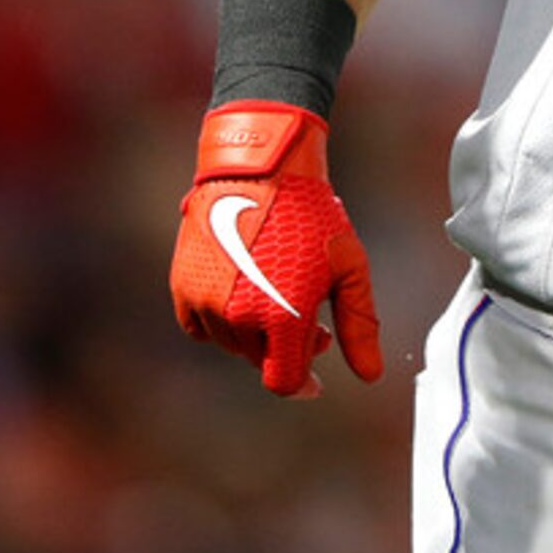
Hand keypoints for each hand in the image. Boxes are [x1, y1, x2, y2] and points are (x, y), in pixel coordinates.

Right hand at [170, 105, 383, 395]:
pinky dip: (221, 320)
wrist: (259, 168)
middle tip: (308, 312)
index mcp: (283, 317)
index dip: (302, 384)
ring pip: (231, 343)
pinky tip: (242, 292)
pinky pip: (199, 326)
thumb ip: (360, 325)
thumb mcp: (348, 267)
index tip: (313, 380)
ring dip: (254, 331)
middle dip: (286, 345)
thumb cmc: (311, 214)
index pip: (284, 381)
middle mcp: (239, 317)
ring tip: (278, 293)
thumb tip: (369, 375)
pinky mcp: (183, 286)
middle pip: (260, 359)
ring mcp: (205, 302)